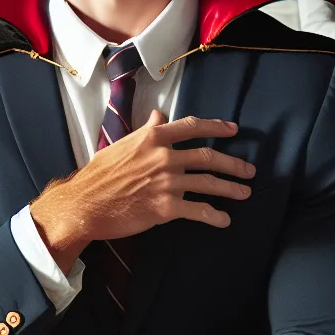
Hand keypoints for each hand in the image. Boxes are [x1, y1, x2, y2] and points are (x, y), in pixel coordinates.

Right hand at [31, 111, 255, 269]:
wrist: (85, 204)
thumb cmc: (99, 174)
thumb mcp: (122, 144)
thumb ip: (145, 130)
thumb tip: (160, 115)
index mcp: (153, 138)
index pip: (192, 127)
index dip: (216, 127)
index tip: (232, 130)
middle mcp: (164, 157)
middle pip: (208, 157)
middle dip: (233, 164)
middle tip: (248, 170)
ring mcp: (167, 183)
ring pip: (209, 183)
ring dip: (231, 189)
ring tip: (244, 192)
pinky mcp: (166, 208)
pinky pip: (198, 211)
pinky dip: (215, 216)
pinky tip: (224, 219)